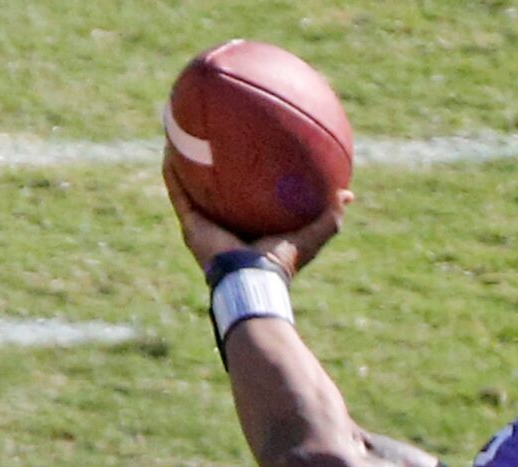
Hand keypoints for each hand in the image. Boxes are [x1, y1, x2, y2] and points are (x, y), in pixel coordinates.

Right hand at [163, 149, 348, 278]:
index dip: (249, 177)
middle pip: (217, 191)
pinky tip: (169, 148)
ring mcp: (205, 226)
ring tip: (182, 134)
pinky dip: (171, 173)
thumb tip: (348, 194)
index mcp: (251, 228)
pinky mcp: (190, 226)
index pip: (248, 198)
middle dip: (214, 166)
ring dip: (186, 164)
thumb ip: (329, 217)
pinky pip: (177, 193)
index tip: (251, 151)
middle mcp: (225, 225)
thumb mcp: (311, 236)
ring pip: (191, 189)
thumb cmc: (281, 262)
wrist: (252, 280)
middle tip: (213, 135)